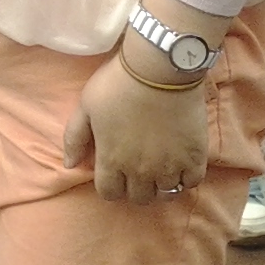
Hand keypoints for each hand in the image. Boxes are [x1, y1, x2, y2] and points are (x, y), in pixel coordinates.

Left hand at [63, 53, 209, 203]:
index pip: (109, 193)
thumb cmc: (119, 83)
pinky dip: (186, 177)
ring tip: (162, 168)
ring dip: (161, 184)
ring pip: (166, 193)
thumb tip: (69, 165)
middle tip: (139, 169)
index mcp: (112, 160)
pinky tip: (181, 162)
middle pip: (139, 197)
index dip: (111, 185)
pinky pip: (192, 182)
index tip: (116, 173)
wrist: (159, 67)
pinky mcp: (194, 156)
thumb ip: (74, 138)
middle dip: (136, 187)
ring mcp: (169, 166)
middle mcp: (140, 171)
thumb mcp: (86, 106)